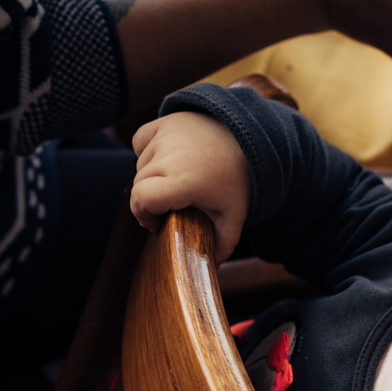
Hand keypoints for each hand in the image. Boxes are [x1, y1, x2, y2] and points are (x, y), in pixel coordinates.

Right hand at [130, 112, 250, 263]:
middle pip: (139, 185)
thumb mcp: (234, 216)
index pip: (141, 199)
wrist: (252, 138)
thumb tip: (209, 269)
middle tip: (173, 205)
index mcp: (185, 181)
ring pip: (140, 164)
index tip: (157, 222)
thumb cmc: (240, 180)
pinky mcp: (164, 121)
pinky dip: (148, 153)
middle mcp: (170, 155)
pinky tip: (168, 161)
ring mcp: (165, 135)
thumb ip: (221, 245)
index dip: (144, 214)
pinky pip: (141, 141)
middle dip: (151, 200)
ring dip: (152, 177)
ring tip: (177, 181)